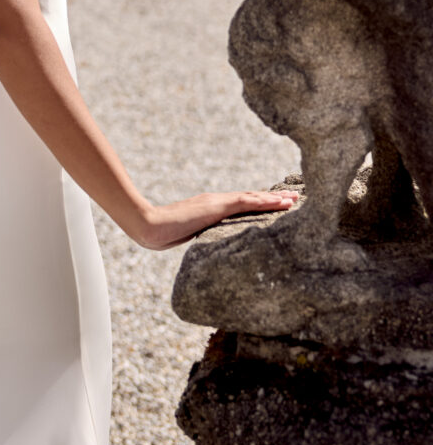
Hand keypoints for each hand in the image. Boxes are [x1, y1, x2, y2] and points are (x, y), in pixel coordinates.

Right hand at [138, 188, 299, 250]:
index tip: (275, 203)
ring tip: (294, 198)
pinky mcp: (217, 206)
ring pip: (253, 197)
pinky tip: (282, 203)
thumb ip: (197, 234)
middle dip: (272, 198)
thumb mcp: (185, 234)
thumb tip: (206, 248)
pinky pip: (247, 202)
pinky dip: (266, 201)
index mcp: (209, 208)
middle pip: (250, 197)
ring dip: (275, 198)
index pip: (239, 204)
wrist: (150, 226)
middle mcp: (216, 201)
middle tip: (293, 197)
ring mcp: (217, 202)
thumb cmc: (161, 233)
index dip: (259, 202)